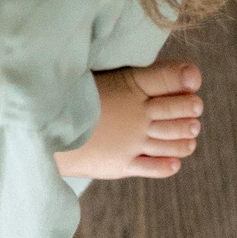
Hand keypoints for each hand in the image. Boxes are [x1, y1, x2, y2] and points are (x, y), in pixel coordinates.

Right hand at [56, 60, 204, 178]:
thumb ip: (126, 72)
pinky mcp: (121, 165)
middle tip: (195, 111)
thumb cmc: (64, 97)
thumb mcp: (95, 74)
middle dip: (189, 111)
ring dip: (184, 138)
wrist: (41, 130)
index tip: (192, 84)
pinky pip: (154, 167)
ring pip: (172, 141)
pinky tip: (174, 162)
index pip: (168, 79)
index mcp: (130, 87)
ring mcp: (132, 142)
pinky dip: (168, 164)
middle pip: (176, 112)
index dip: (184, 80)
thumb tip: (165, 69)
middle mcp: (137, 115)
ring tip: (190, 136)